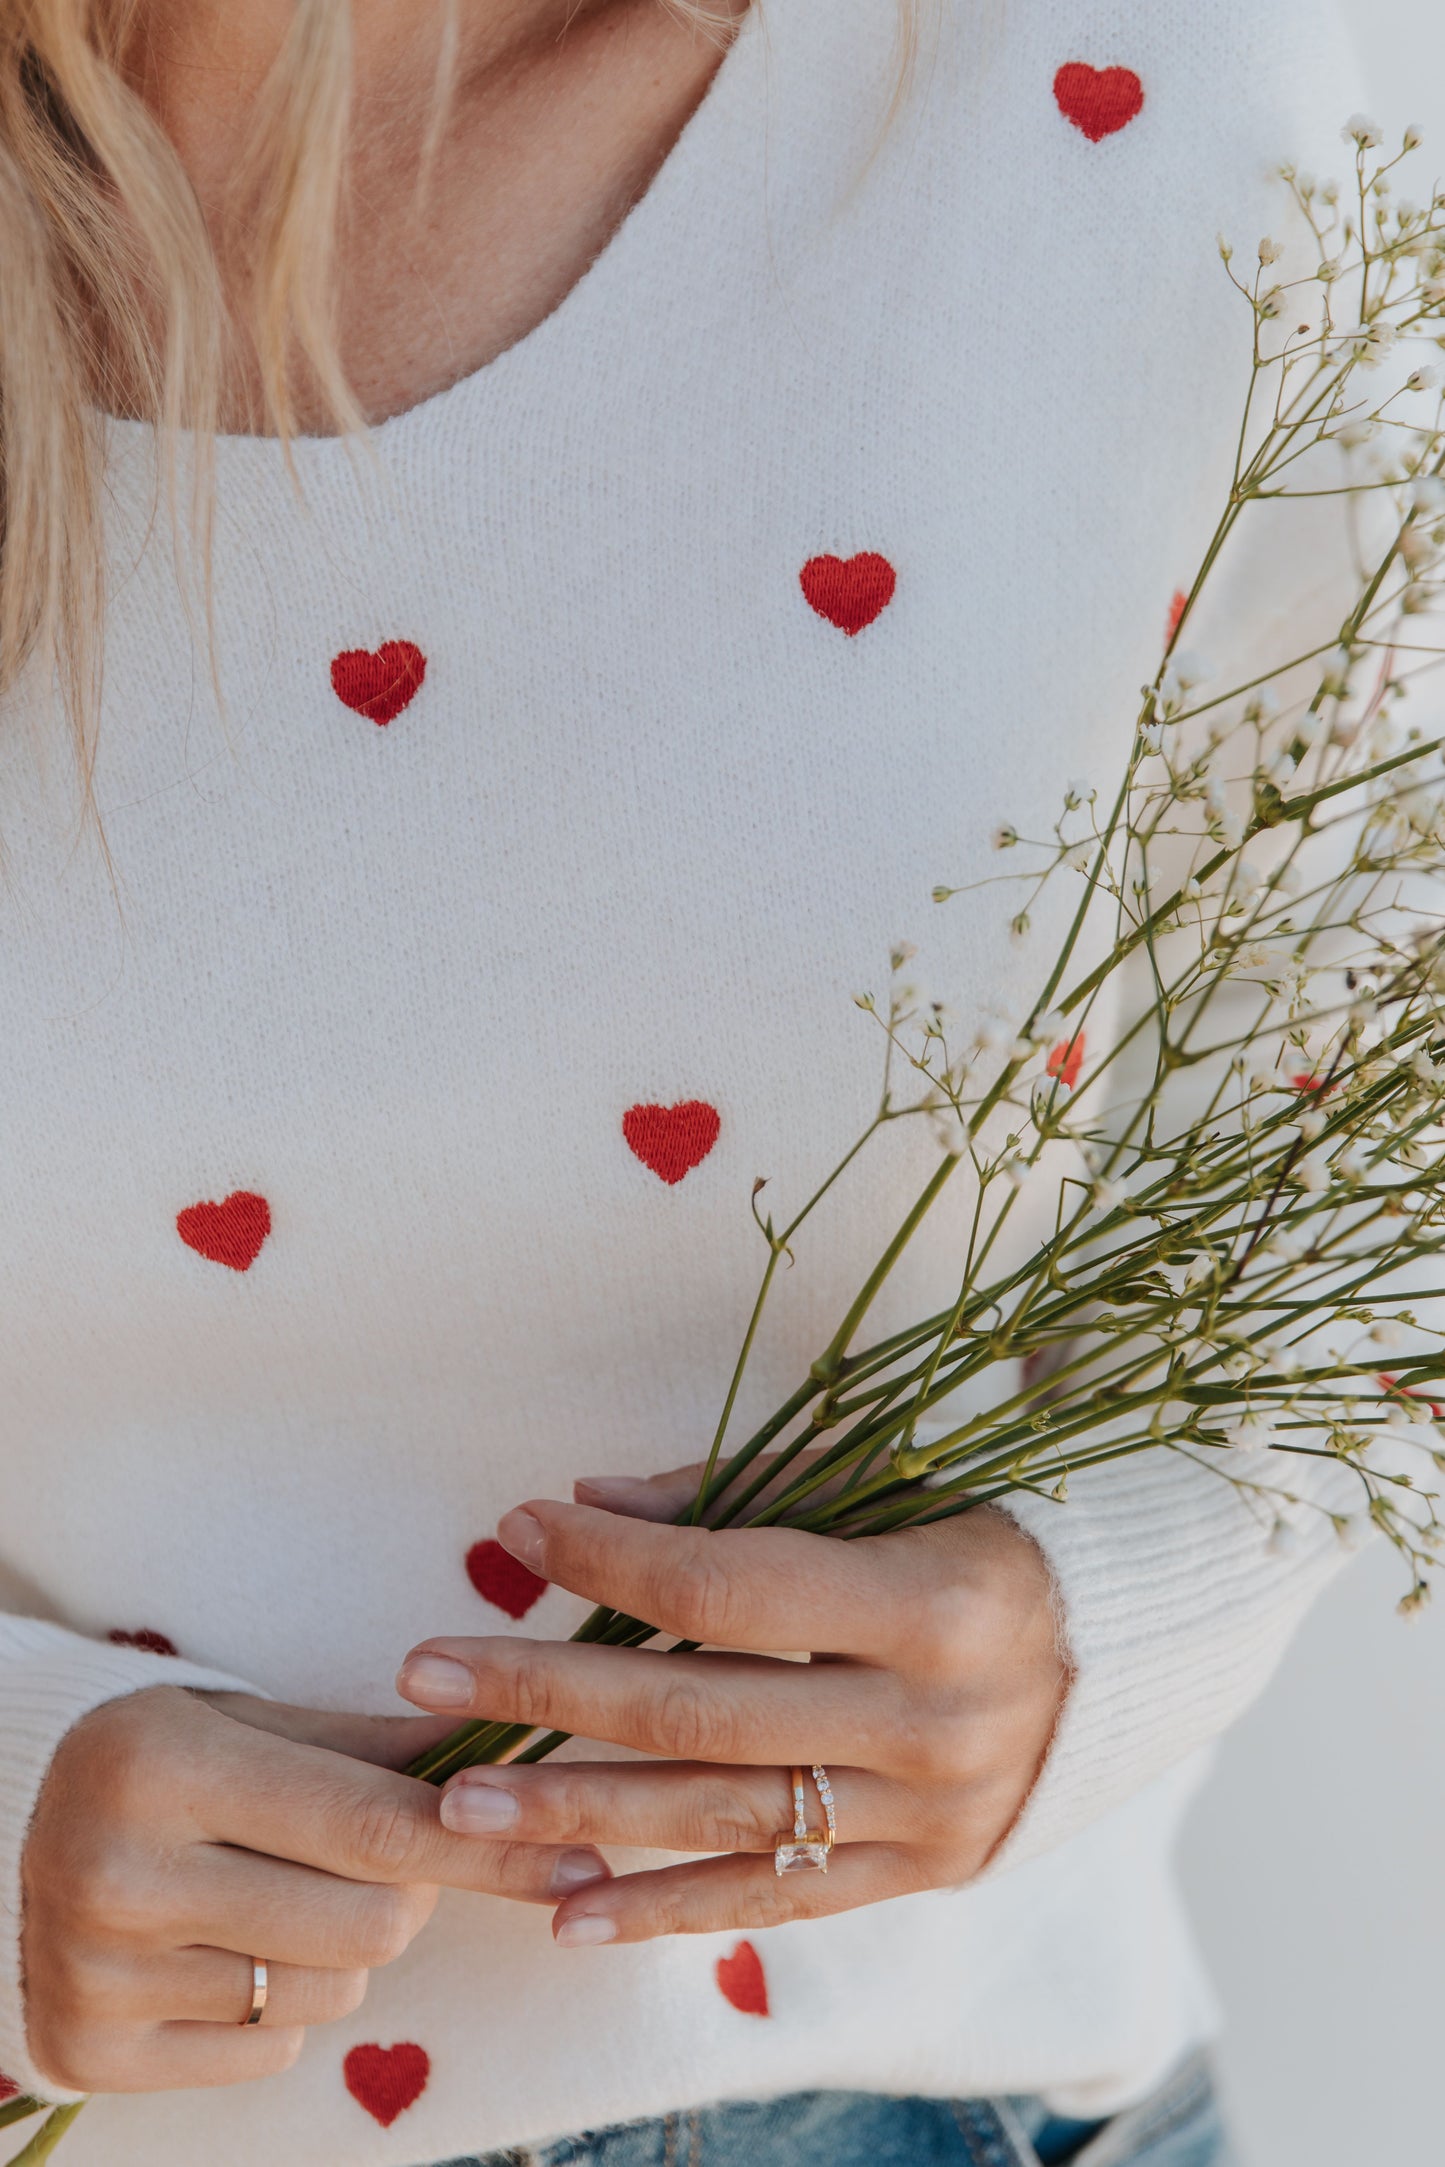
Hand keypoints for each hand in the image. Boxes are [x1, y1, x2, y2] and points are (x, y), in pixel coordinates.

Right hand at [22, 1686, 610, 2092]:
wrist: (25, 1826)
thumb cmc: (177, 1758)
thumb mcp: (265, 1720)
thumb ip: (389, 1746)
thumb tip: (528, 1759)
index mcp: (165, 1764)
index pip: (374, 1825)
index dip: (490, 1846)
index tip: (580, 1860)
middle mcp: (116, 1871)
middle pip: (370, 1925)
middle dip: (410, 1892)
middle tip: (377, 1856)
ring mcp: (95, 1971)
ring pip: (330, 1992)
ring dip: (343, 1949)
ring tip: (278, 1892)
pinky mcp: (87, 2052)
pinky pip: (267, 2054)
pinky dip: (277, 2011)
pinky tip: (227, 1948)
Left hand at [394, 1463, 1066, 1946]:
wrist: (1136, 1642)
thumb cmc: (994, 1530)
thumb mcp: (892, 1484)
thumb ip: (739, 1494)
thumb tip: (585, 1497)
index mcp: (936, 1603)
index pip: (734, 1590)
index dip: (616, 1557)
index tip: (520, 1524)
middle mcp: (934, 1724)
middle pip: (704, 1714)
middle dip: (551, 1691)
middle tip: (426, 1669)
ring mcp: (930, 1816)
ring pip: (722, 1822)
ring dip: (576, 1815)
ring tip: (455, 1802)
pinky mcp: (923, 1875)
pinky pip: (777, 1902)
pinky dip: (666, 1909)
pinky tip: (563, 1914)